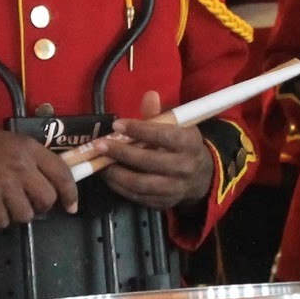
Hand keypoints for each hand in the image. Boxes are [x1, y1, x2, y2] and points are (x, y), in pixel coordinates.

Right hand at [0, 127, 78, 228]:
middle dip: (41, 208)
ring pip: (26, 214)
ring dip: (16, 215)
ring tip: (4, 206)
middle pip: (47, 198)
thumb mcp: (9, 144)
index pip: (62, 173)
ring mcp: (3, 183)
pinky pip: (3, 221)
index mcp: (28, 148)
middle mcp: (20, 164)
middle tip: (29, 206)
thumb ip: (30, 160)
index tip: (71, 206)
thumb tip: (54, 184)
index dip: (70, 193)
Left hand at [93, 91, 214, 208]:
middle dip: (121, 153)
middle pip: (149, 162)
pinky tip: (108, 175)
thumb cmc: (181, 145)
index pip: (163, 136)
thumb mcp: (177, 126)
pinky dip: (119, 187)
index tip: (117, 125)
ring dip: (116, 173)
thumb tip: (149, 95)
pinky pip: (137, 197)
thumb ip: (159, 113)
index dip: (139, 130)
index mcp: (189, 144)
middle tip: (101, 145)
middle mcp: (184, 167)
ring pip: (141, 183)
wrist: (200, 177)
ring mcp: (175, 188)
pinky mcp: (163, 203)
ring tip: (100, 162)